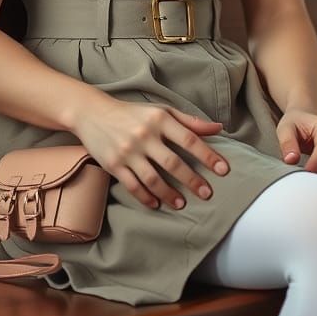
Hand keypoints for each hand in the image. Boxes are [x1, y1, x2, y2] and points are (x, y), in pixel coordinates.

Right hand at [74, 96, 229, 210]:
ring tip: (181, 203)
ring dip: (169, 194)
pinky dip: (146, 197)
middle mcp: (144, 135)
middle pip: (173, 163)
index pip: (189, 139)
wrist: (93, 113)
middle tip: (207, 194)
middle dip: (192, 180)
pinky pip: (133, 186)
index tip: (223, 170)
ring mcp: (128, 151)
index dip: (208, 155)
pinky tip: (156, 204)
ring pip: (153, 179)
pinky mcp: (114, 165)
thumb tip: (218, 128)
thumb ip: (189, 121)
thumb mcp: (162, 111)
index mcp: (159, 119)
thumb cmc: (133, 113)